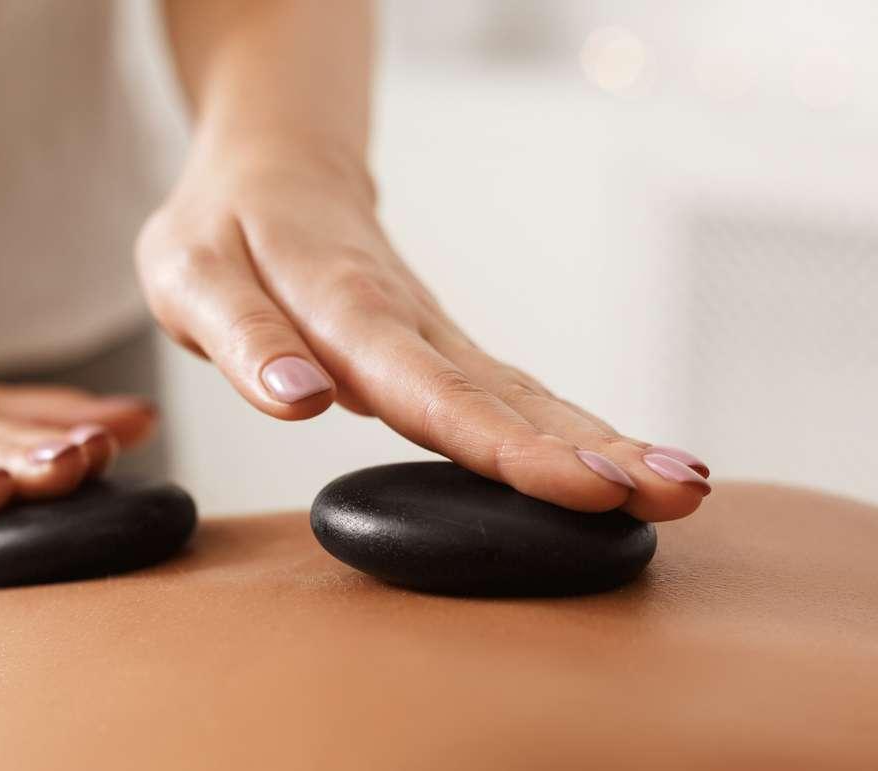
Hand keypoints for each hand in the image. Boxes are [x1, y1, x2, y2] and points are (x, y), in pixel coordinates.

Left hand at [136, 137, 709, 521]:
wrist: (270, 169)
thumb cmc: (220, 230)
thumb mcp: (190, 275)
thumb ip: (243, 335)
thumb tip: (300, 398)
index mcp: (342, 306)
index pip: (430, 388)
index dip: (504, 444)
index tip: (581, 487)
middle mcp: (406, 323)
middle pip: (504, 393)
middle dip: (590, 449)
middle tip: (676, 493)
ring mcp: (434, 336)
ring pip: (525, 391)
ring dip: (604, 440)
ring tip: (686, 484)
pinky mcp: (443, 351)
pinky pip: (514, 393)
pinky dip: (576, 428)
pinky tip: (635, 465)